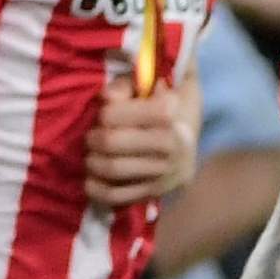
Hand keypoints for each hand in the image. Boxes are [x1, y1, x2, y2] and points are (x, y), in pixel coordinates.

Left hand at [83, 71, 197, 211]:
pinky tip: (91, 180)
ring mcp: (165, 171)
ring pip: (112, 169)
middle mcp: (171, 142)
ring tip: (92, 156)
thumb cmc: (165, 105)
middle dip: (93, 139)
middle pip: (110, 142)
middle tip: (92, 137)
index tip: (105, 114)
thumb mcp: (154, 83)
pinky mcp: (156, 192)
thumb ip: (129, 82)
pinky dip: (96, 189)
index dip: (104, 113)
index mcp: (169, 111)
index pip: (114, 114)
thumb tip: (106, 97)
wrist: (188, 142)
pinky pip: (116, 196)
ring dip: (92, 162)